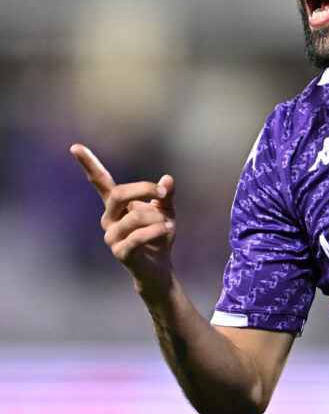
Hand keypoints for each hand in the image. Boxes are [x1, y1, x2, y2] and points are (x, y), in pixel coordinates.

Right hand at [70, 143, 175, 293]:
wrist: (160, 266)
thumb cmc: (160, 234)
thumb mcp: (167, 210)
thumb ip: (165, 195)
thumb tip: (168, 178)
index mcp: (117, 205)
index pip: (100, 182)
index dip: (89, 164)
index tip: (75, 147)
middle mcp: (109, 218)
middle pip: (117, 194)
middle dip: (144, 189)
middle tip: (164, 194)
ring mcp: (112, 236)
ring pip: (134, 216)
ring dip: (157, 217)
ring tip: (168, 225)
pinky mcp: (120, 252)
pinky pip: (138, 236)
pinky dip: (157, 230)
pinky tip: (167, 229)